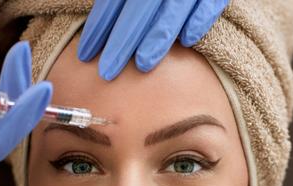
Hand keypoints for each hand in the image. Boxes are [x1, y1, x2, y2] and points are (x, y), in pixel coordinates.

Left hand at [77, 0, 228, 79]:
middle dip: (121, 42)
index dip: (98, 27)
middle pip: (138, 10)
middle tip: (106, 72)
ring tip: (142, 65)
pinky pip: (208, 5)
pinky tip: (187, 42)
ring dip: (156, 39)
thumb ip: (119, 1)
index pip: (112, 2)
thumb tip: (99, 21)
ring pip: (171, 12)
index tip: (85, 54)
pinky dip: (198, 21)